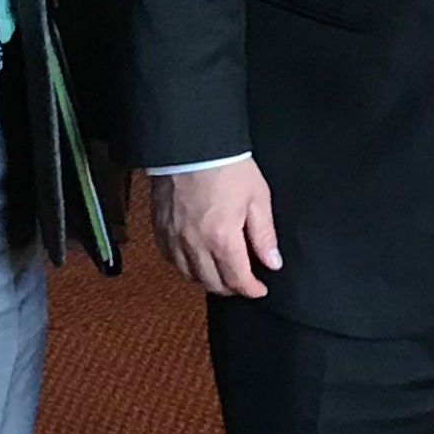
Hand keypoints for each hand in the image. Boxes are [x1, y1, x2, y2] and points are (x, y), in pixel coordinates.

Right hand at [150, 158, 280, 298]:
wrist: (191, 144)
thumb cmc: (226, 166)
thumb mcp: (257, 198)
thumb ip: (264, 235)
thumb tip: (272, 262)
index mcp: (222, 238)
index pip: (238, 280)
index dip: (252, 290)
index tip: (260, 289)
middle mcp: (195, 244)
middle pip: (213, 284)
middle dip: (232, 288)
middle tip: (244, 280)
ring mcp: (174, 238)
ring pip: (190, 276)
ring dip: (208, 279)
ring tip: (221, 270)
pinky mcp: (160, 229)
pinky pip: (171, 260)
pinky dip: (185, 265)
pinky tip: (196, 257)